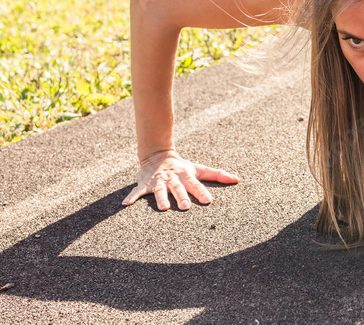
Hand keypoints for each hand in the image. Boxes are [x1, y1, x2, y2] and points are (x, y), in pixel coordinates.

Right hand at [122, 149, 238, 210]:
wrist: (157, 155)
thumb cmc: (182, 167)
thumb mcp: (199, 169)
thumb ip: (217, 174)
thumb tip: (237, 179)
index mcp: (186, 176)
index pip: (196, 184)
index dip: (202, 192)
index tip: (208, 201)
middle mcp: (172, 179)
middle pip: (178, 189)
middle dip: (182, 197)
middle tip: (186, 207)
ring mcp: (158, 181)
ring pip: (159, 191)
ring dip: (160, 199)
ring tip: (163, 208)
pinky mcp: (144, 184)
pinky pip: (136, 191)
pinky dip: (131, 197)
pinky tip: (125, 204)